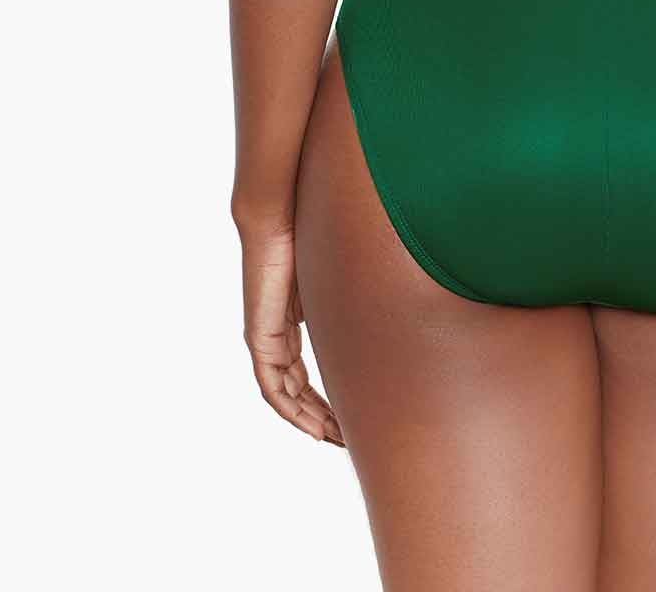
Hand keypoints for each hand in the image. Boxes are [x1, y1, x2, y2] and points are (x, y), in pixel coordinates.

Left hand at [240, 225, 344, 444]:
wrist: (276, 217)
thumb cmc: (306, 233)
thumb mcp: (337, 273)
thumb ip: (353, 291)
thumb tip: (395, 284)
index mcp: (291, 323)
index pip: (305, 374)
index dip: (325, 399)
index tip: (347, 418)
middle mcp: (276, 337)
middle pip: (296, 391)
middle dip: (320, 417)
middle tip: (344, 438)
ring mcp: (266, 339)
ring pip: (285, 395)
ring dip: (308, 420)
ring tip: (333, 439)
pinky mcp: (261, 337)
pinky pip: (272, 387)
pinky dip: (290, 410)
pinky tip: (311, 425)